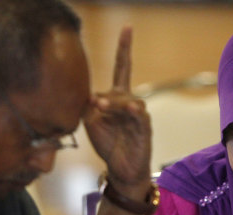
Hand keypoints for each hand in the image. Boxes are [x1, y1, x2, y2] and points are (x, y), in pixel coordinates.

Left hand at [84, 27, 151, 186]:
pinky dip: (134, 112)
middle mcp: (130, 103)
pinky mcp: (144, 129)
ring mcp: (138, 116)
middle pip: (121, 88)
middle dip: (109, 95)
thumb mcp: (91, 122)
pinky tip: (132, 108)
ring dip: (114, 104)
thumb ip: (88, 106)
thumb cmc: (108, 143)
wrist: (120, 169)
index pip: (122, 68)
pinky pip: (141, 117)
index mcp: (117, 97)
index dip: (124, 49)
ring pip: (129, 102)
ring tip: (102, 108)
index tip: (128, 28)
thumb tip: (90, 94)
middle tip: (95, 104)